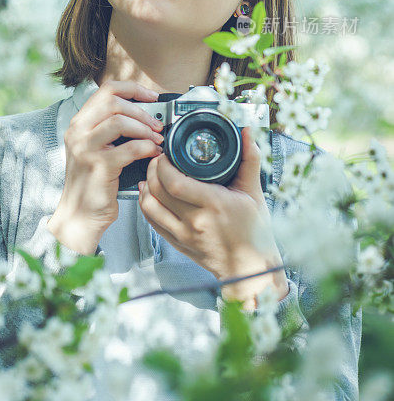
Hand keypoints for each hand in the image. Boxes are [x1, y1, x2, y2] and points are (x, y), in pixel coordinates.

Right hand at [47, 79, 164, 254]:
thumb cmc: (94, 183)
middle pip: (113, 102)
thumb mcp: (96, 149)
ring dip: (145, 128)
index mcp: (79, 123)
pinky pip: (129, 148)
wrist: (79, 216)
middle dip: (142, 111)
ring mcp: (85, 148)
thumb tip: (147, 115)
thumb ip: (112, 129)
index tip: (152, 97)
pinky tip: (153, 153)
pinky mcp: (98, 167)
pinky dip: (146, 148)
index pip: (106, 90)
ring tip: (157, 139)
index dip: (133, 89)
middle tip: (158, 124)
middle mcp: (78, 132)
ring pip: (119, 121)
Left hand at [137, 127, 288, 310]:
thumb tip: (247, 132)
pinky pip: (151, 221)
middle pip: (158, 190)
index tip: (166, 154)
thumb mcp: (254, 192)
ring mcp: (183, 234)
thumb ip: (249, 158)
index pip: (175, 182)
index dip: (163, 164)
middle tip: (158, 159)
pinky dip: (146, 203)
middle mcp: (195, 221)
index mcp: (214, 204)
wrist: (249, 267)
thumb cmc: (254, 232)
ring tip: (153, 174)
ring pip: (149, 206)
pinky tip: (150, 193)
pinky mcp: (177, 243)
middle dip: (153, 169)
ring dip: (146, 185)